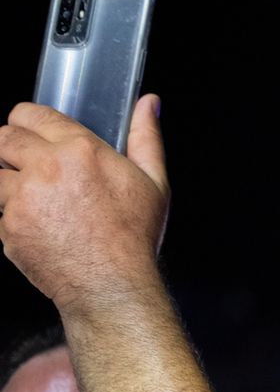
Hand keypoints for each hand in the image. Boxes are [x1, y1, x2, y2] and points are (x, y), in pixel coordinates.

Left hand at [0, 96, 167, 307]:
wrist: (112, 287)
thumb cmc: (134, 238)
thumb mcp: (152, 183)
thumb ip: (146, 137)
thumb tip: (148, 104)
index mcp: (79, 150)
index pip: (29, 114)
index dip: (28, 121)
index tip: (32, 133)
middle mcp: (45, 169)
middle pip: (2, 137)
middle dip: (11, 147)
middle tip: (29, 165)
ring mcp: (21, 199)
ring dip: (9, 183)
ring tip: (35, 201)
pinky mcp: (7, 227)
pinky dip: (13, 218)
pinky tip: (41, 229)